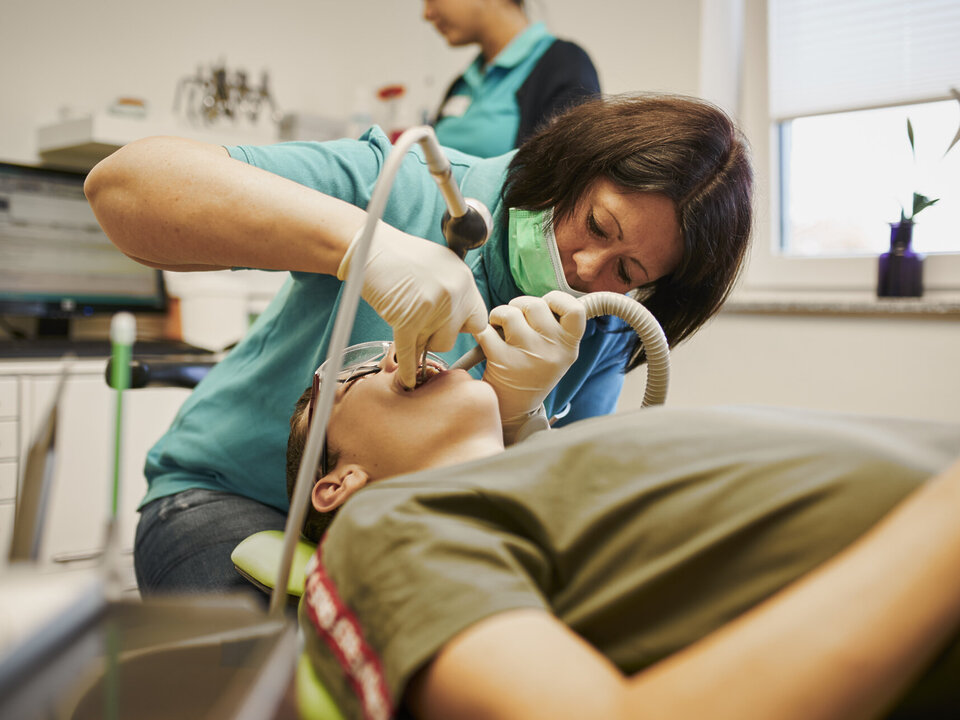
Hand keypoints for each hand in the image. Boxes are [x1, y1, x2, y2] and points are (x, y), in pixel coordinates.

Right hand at [339, 221, 487, 388]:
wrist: (368, 246)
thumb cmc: (400, 255)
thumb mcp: (441, 264)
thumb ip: (455, 290)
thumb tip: (462, 316)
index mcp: (464, 280)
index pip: (478, 319)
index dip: (462, 327)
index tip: (450, 328)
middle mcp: (453, 293)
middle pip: (454, 337)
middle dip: (436, 336)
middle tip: (419, 324)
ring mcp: (431, 307)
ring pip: (435, 346)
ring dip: (420, 342)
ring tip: (405, 326)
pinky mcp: (407, 319)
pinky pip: (410, 353)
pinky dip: (408, 369)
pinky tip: (408, 380)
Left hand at [475, 291, 585, 440]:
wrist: (514, 410)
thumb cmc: (533, 370)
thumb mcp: (556, 354)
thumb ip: (556, 328)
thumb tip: (547, 298)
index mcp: (569, 347)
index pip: (575, 309)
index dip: (557, 299)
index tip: (546, 304)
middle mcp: (553, 351)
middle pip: (536, 304)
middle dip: (520, 305)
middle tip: (515, 319)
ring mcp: (529, 356)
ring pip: (510, 313)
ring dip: (500, 314)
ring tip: (500, 327)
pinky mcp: (504, 362)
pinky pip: (488, 331)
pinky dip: (483, 331)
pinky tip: (488, 340)